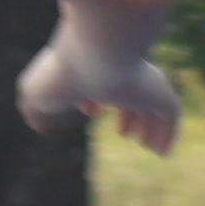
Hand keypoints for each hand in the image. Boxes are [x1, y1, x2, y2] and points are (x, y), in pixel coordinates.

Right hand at [18, 36, 181, 156]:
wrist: (94, 53)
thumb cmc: (63, 72)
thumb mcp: (36, 91)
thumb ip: (34, 105)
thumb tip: (37, 121)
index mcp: (96, 62)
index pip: (101, 80)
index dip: (94, 97)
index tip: (88, 111)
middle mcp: (124, 67)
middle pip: (131, 91)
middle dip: (127, 112)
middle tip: (123, 133)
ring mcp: (146, 81)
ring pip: (153, 104)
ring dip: (149, 125)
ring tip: (145, 146)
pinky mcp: (162, 94)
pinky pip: (169, 115)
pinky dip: (166, 134)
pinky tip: (159, 152)